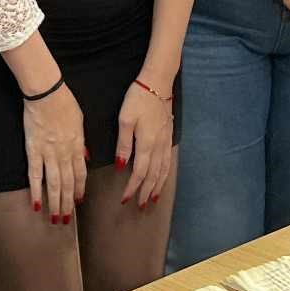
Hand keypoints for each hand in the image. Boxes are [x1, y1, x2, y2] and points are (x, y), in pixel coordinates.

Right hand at [23, 80, 87, 224]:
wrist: (46, 92)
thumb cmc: (64, 102)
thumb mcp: (80, 120)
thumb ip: (82, 141)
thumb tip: (84, 156)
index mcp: (78, 145)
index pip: (80, 173)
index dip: (79, 189)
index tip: (78, 201)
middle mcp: (65, 153)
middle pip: (68, 183)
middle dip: (68, 203)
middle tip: (66, 219)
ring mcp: (49, 153)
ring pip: (54, 184)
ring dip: (55, 203)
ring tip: (55, 218)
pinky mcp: (33, 150)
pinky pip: (35, 175)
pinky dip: (36, 191)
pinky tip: (36, 204)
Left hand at [116, 80, 173, 208]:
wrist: (158, 83)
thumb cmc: (138, 99)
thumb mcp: (125, 119)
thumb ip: (123, 144)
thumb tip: (120, 165)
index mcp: (147, 143)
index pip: (139, 173)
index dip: (132, 188)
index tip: (125, 199)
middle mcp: (159, 146)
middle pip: (153, 176)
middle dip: (146, 192)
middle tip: (141, 206)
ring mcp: (166, 142)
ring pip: (163, 170)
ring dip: (158, 186)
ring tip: (153, 199)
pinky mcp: (169, 136)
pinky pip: (168, 161)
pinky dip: (165, 174)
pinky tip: (162, 178)